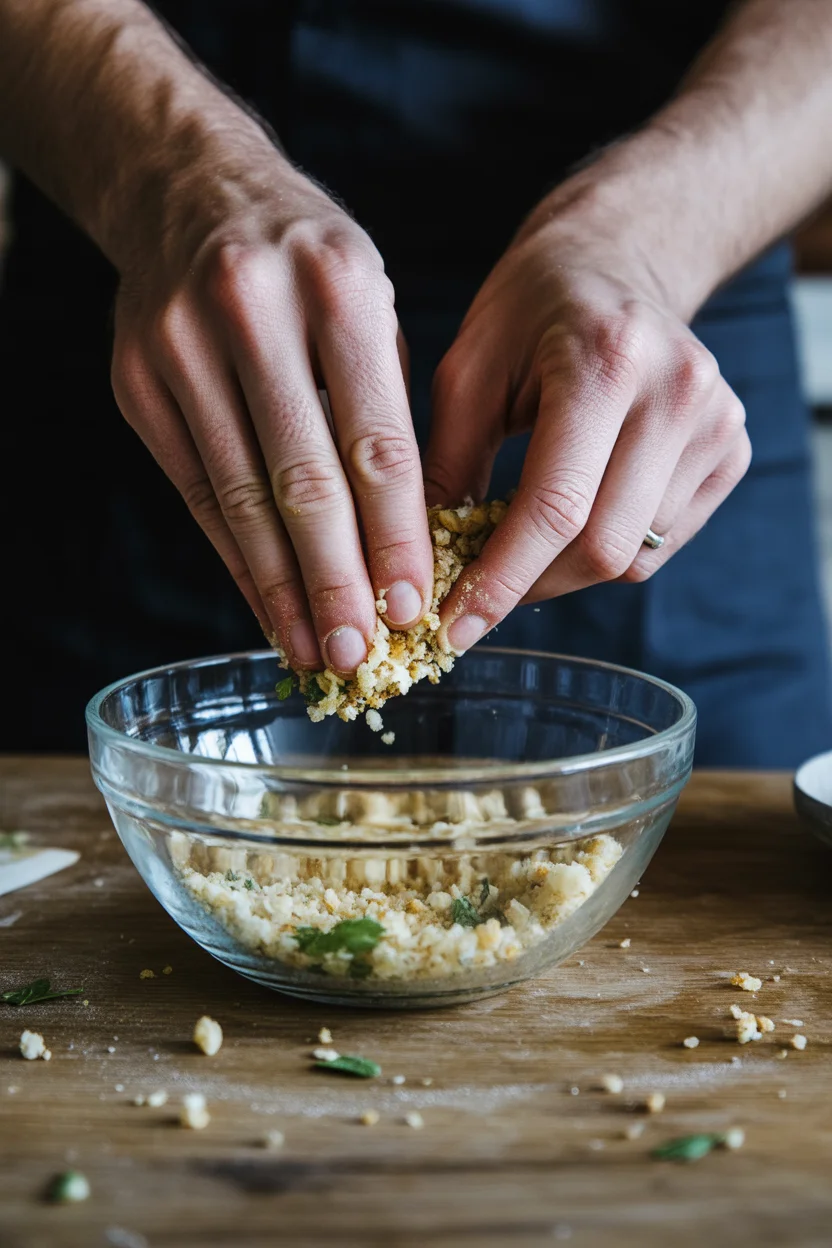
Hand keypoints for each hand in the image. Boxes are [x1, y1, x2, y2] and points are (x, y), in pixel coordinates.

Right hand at [111, 143, 431, 672]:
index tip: (412, 610)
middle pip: (303, 479)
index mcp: (338, 287)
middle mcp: (253, 310)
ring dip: (280, 586)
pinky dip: (234, 555)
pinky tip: (265, 604)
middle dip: (336, 580)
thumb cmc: (308, 266)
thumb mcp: (370, 307)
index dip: (395, 538)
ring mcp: (181, 346)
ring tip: (313, 650)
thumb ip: (387, 411)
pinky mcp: (137, 381)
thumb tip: (406, 546)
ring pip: (240, 496)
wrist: (190, 191)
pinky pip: (194, 490)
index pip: (376, 443)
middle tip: (360, 656)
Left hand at [423, 211, 750, 651]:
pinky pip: (663, 543)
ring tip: (519, 547)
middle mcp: (678, 392)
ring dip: (565, 571)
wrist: (614, 263)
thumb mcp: (467, 370)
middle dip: (531, 587)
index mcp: (605, 361)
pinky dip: (608, 551)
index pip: (555, 507)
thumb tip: (421, 569)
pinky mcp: (732, 448)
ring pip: (634, 555)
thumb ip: (445, 467)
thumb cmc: (526, 313)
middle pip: (604, 547)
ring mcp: (717, 422)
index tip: (453, 628)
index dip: (500, 581)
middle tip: (476, 599)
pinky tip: (573, 520)